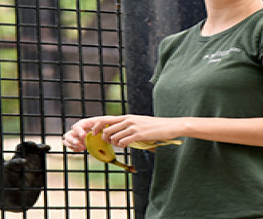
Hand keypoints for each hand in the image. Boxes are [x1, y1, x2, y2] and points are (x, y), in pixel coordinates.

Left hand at [63, 115, 182, 149]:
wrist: (169, 126)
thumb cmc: (154, 127)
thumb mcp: (138, 123)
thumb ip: (127, 126)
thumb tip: (116, 133)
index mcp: (127, 117)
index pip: (106, 119)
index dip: (96, 125)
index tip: (92, 131)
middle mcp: (128, 120)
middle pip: (106, 128)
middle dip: (103, 136)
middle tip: (107, 141)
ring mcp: (133, 127)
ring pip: (113, 136)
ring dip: (113, 142)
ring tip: (120, 143)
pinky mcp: (139, 134)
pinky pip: (123, 141)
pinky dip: (121, 145)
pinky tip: (125, 145)